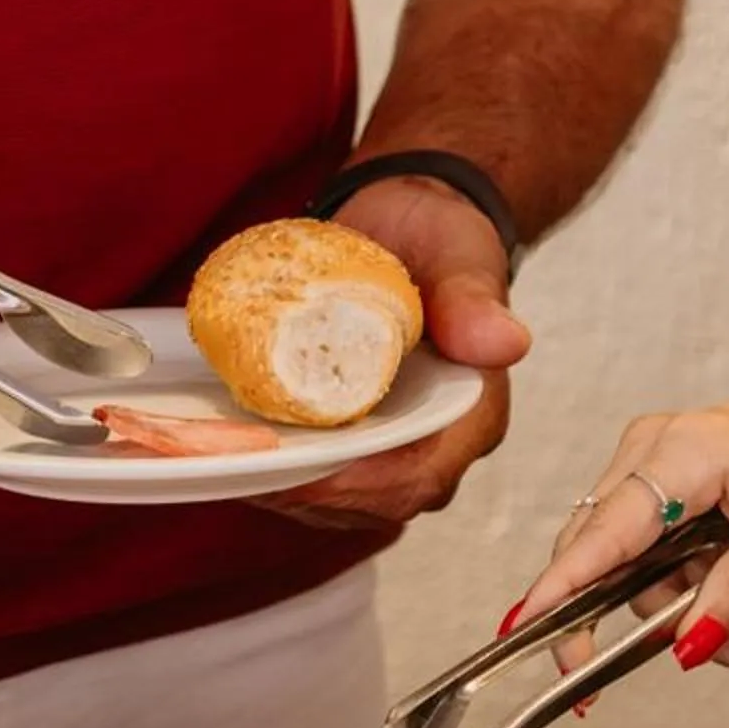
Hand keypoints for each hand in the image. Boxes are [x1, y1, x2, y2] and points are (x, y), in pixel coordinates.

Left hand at [258, 173, 532, 528]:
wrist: (408, 226)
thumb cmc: (440, 237)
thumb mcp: (459, 255)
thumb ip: (474, 300)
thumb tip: (508, 343)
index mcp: (471, 415)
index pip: (418, 478)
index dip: (354, 485)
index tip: (295, 470)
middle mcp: (434, 446)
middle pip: (368, 501)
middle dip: (300, 489)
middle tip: (236, 460)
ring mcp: (391, 448)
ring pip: (333, 497)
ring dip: (276, 482)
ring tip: (220, 455)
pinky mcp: (354, 440)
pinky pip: (312, 473)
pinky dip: (270, 463)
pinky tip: (225, 443)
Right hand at [501, 376, 728, 681]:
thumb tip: (687, 646)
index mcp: (683, 453)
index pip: (602, 534)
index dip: (563, 592)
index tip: (528, 635)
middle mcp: (650, 458)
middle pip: (621, 572)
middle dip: (682, 629)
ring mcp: (651, 476)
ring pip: (648, 584)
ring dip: (715, 622)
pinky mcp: (662, 498)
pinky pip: (665, 572)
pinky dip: (715, 603)